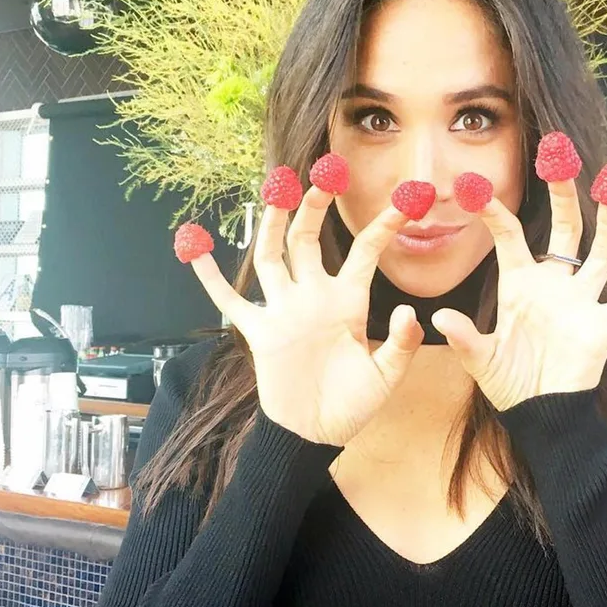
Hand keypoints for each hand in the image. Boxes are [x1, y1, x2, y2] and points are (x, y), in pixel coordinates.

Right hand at [189, 186, 422, 444]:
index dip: (384, 226)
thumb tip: (411, 313)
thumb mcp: (386, 376)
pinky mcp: (258, 332)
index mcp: (348, 301)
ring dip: (271, 226)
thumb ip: (400, 345)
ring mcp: (283, 311)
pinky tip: (195, 249)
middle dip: (313, 208)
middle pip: (309, 240)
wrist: (318, 431)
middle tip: (321, 175)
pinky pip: (231, 301)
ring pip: (272, 257)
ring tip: (272, 192)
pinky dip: (211, 278)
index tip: (404, 201)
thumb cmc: (354, 404)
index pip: (366, 253)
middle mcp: (313, 296)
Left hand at [431, 177, 606, 410]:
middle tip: (561, 157)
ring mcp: (581, 301)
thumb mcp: (481, 360)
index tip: (476, 187)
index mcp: (518, 284)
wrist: (540, 413)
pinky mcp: (604, 324)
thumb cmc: (509, 383)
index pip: (510, 236)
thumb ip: (464, 338)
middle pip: (563, 230)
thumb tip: (440, 317)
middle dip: (563, 196)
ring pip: (600, 252)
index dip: (494, 213)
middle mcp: (553, 284)